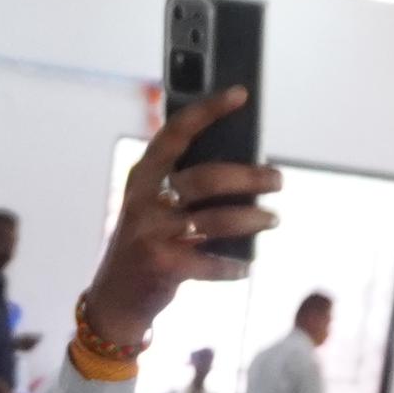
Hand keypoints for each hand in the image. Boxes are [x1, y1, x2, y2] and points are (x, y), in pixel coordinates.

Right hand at [84, 92, 281, 346]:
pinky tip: (247, 267)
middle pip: (207, 178)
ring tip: (272, 219)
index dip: (208, 110)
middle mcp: (144, 200)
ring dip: (251, 220)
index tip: (240, 94)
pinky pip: (210, 262)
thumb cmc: (146, 244)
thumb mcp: (154, 207)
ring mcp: (151, 233)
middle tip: (277, 179)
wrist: (115, 298)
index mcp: (143, 176)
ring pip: (215, 220)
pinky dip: (233, 266)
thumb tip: (243, 170)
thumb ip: (185, 187)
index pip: (176, 132)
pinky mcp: (162, 265)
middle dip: (250, 178)